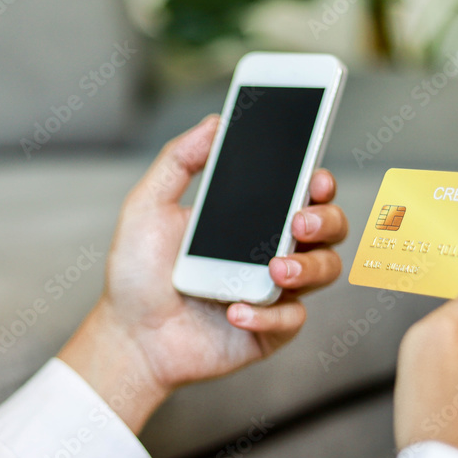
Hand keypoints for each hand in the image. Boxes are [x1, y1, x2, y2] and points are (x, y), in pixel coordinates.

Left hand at [59, 116, 348, 432]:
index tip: (315, 176)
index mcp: (250, 218)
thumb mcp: (148, 208)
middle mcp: (269, 250)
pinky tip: (236, 311)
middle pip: (328, 227)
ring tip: (275, 270)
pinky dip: (269, 315)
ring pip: (324, 271)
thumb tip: (215, 122)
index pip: (300, 191)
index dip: (318, 181)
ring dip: (308, 266)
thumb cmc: (138, 274)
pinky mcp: (269, 330)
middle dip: (326, 219)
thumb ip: (178, 161)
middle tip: (298, 222)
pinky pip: (291, 320)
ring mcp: (274, 291)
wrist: (128, 334)